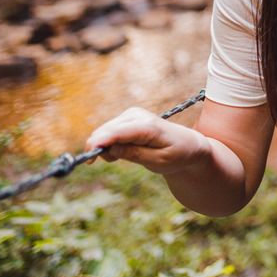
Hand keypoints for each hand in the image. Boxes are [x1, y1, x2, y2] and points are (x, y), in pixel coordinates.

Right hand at [85, 107, 210, 176]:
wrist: (187, 145)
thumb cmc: (176, 154)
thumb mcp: (158, 161)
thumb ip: (134, 154)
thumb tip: (109, 148)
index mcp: (149, 127)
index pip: (117, 132)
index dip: (99, 143)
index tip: (89, 159)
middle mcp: (138, 115)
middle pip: (105, 131)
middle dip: (100, 149)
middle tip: (113, 162)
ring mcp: (131, 114)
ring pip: (103, 131)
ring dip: (104, 147)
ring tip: (120, 158)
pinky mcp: (127, 117)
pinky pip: (107, 131)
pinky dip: (108, 143)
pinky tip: (119, 150)